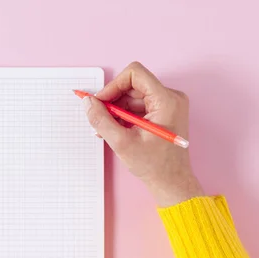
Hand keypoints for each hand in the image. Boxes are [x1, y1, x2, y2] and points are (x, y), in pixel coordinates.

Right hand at [84, 62, 203, 206]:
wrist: (171, 182)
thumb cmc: (155, 166)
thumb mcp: (122, 143)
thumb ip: (101, 120)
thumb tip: (88, 103)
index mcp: (166, 100)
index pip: (134, 74)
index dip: (113, 85)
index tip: (100, 102)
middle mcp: (170, 98)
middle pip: (132, 85)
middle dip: (113, 101)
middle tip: (99, 118)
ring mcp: (168, 105)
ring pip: (133, 96)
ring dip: (116, 110)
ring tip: (106, 129)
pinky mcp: (163, 113)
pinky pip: (138, 106)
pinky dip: (123, 116)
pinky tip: (115, 130)